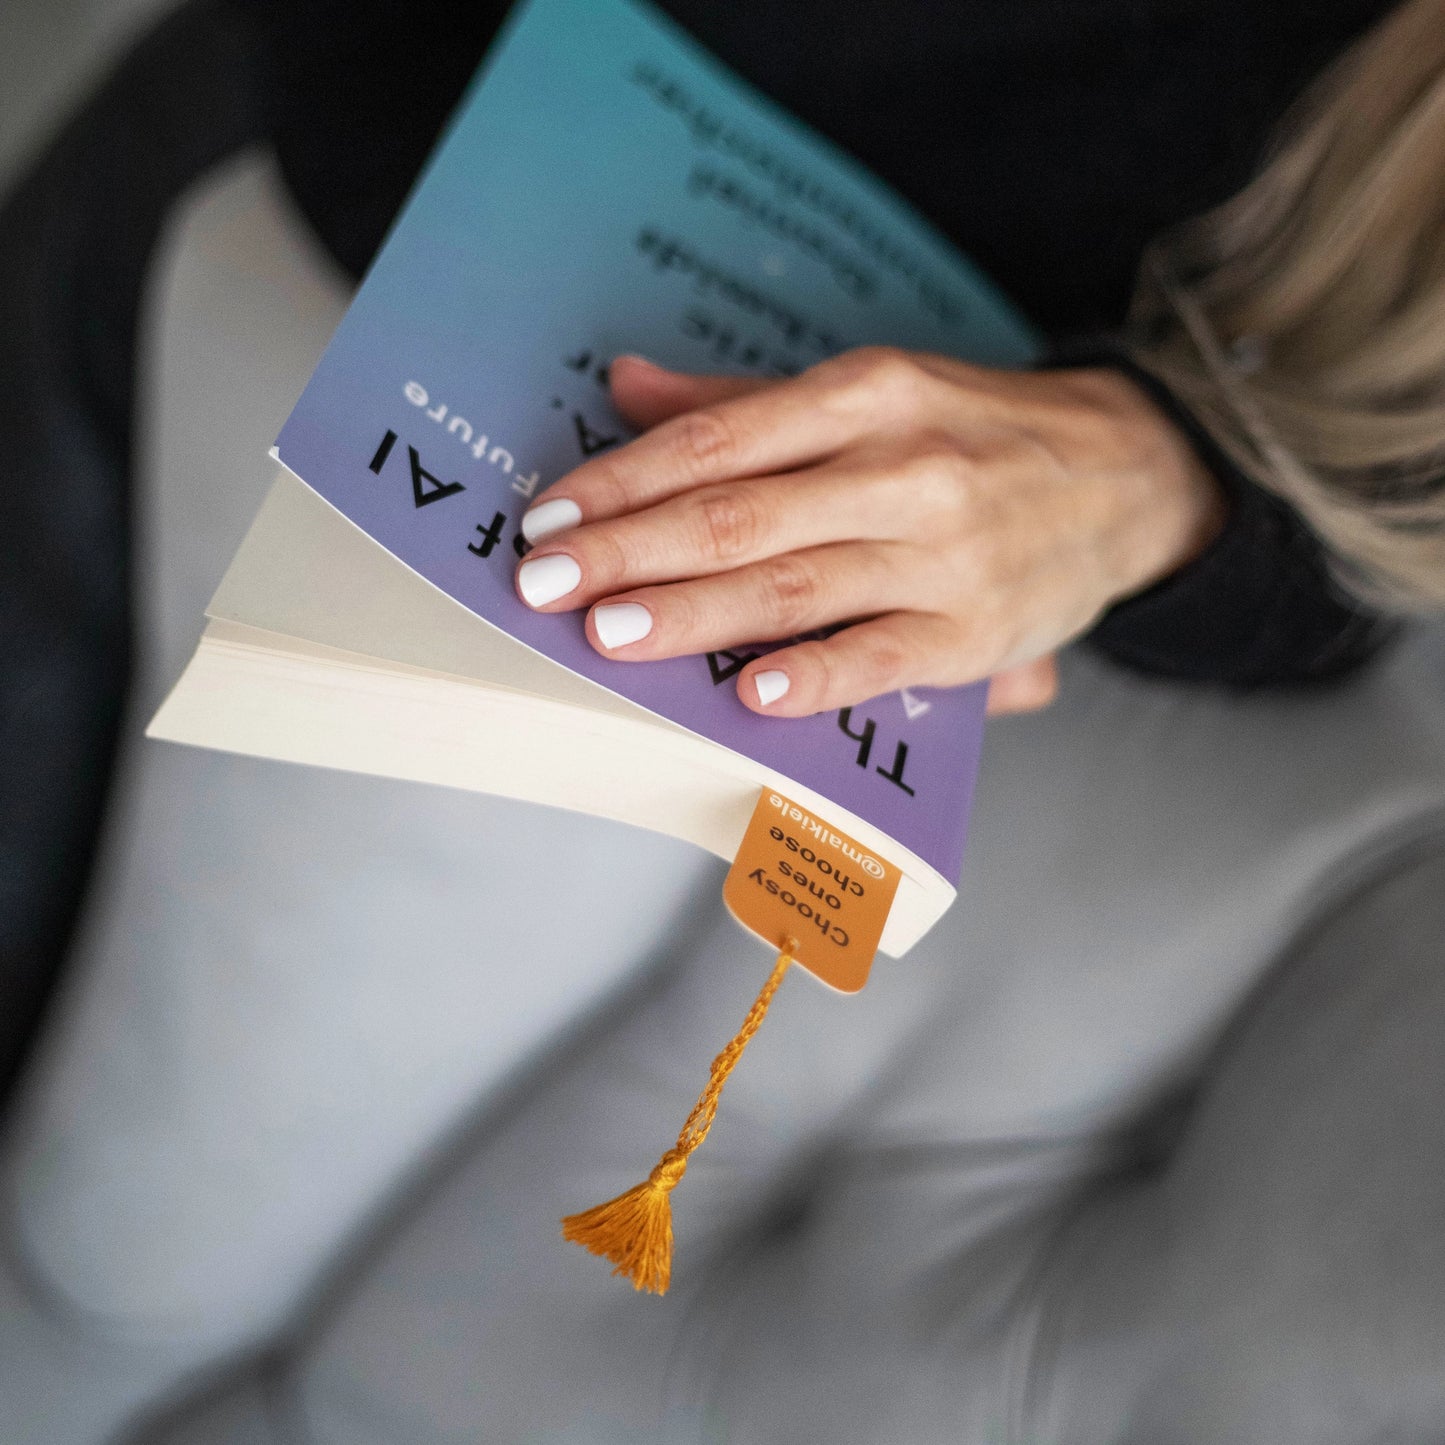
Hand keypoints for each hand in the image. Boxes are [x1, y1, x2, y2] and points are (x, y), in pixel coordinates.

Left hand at [514, 347, 1224, 716]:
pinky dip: (818, 676)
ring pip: (794, 585)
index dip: (625, 478)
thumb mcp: (872, 391)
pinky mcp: (975, 632)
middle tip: (541, 583)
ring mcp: (940, 553)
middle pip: (740, 514)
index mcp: (866, 394)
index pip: (719, 439)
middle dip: (629, 551)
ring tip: (608, 634)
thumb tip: (623, 386)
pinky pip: (884, 657)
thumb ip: (743, 400)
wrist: (1131, 474)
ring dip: (693, 613)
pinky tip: (754, 694)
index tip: (548, 515)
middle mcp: (900, 465)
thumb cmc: (974, 435)